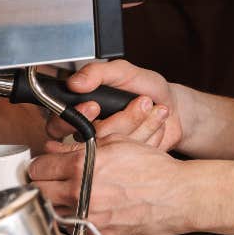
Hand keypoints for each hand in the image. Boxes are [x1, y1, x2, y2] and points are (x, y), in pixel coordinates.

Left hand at [29, 138, 187, 234]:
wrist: (178, 195)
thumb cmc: (154, 169)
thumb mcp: (117, 143)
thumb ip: (83, 147)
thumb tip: (59, 150)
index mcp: (82, 167)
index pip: (38, 168)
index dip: (39, 164)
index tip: (43, 166)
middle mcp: (81, 194)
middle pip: (38, 192)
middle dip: (41, 184)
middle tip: (49, 180)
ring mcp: (88, 217)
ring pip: (53, 212)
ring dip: (57, 203)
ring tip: (71, 194)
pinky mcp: (98, 234)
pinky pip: (75, 228)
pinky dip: (77, 218)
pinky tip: (90, 207)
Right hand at [61, 60, 182, 150]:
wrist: (173, 107)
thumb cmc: (145, 88)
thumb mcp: (123, 71)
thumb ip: (98, 73)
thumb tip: (75, 82)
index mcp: (81, 111)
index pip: (60, 122)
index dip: (77, 116)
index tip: (94, 106)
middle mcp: (90, 134)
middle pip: (88, 139)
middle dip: (120, 120)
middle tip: (141, 103)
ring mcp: (108, 151)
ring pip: (113, 147)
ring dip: (141, 122)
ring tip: (153, 106)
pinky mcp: (126, 163)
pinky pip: (132, 156)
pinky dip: (151, 134)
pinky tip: (157, 121)